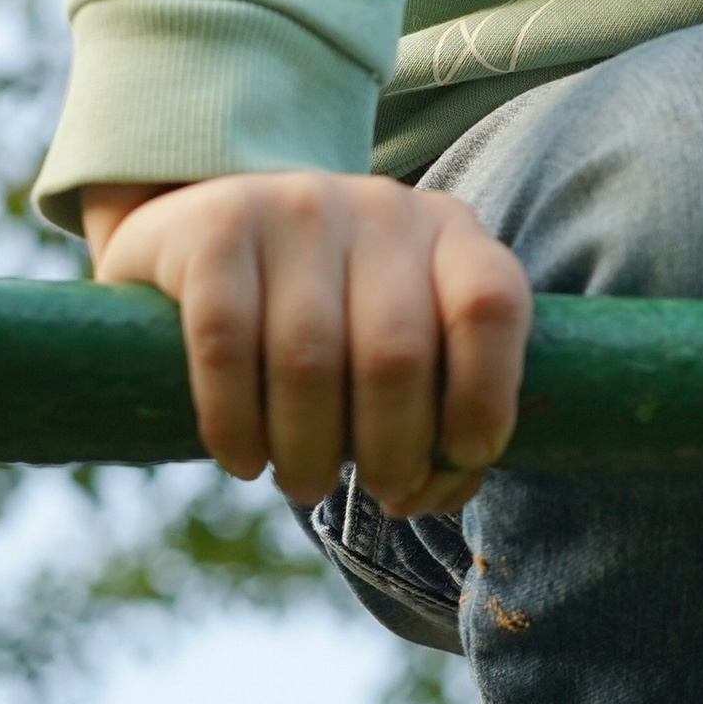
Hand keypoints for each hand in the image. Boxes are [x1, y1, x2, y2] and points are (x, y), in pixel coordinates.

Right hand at [81, 172, 532, 516]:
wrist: (212, 233)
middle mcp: (381, 208)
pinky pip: (225, 343)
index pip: (490, 305)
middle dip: (390, 450)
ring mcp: (297, 206)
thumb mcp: (400, 340)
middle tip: (375, 490)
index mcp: (449, 231)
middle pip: (397, 353)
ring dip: (308, 452)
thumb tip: (429, 496)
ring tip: (304, 484)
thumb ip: (437, 415)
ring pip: (308, 359)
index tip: (459, 458)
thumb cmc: (333, 314)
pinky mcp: (219, 225)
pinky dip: (234, 423)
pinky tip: (243, 460)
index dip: (485, 398)